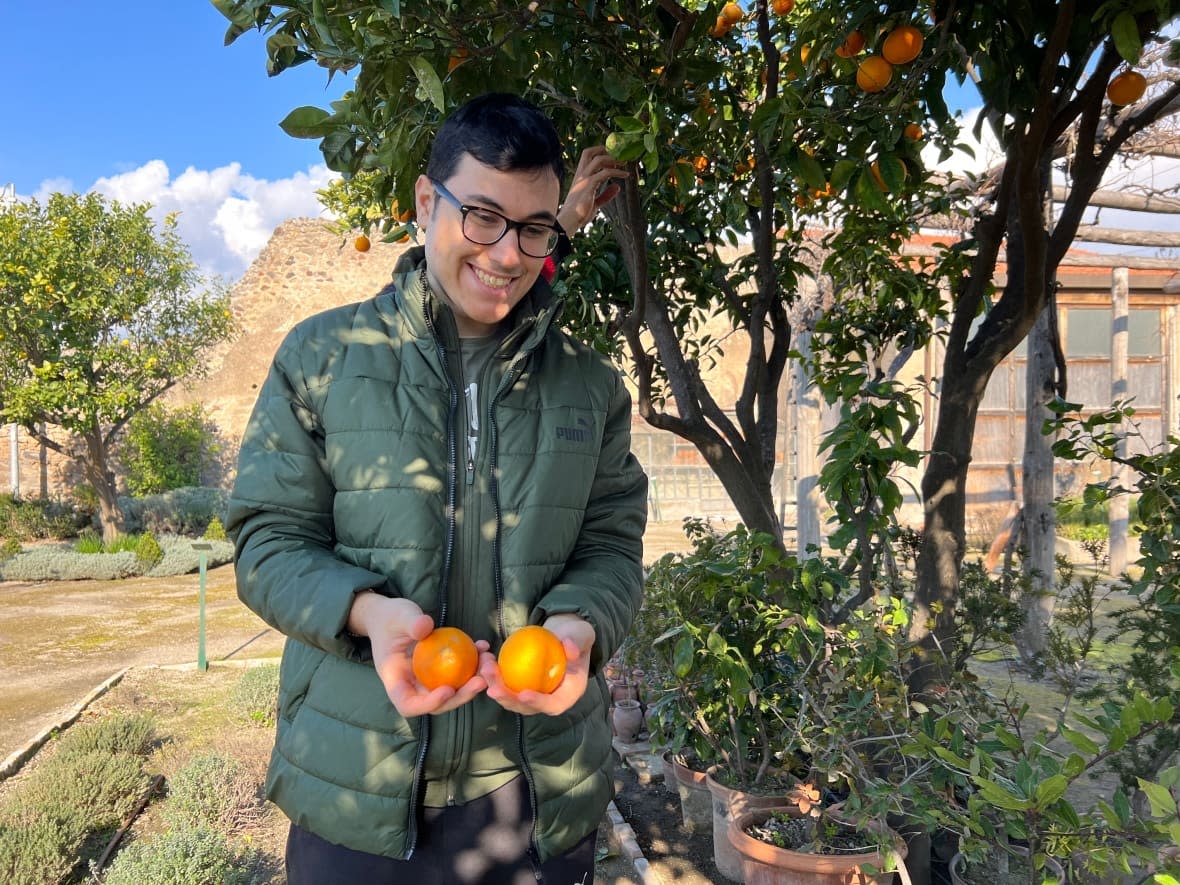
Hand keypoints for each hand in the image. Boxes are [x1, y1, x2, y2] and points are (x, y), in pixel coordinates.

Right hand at [348, 592, 488, 717]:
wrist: (388, 617)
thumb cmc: (390, 617)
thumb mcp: (399, 616)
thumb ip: (411, 622)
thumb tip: (426, 626)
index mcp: (395, 680)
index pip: (408, 704)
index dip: (429, 704)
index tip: (447, 690)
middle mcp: (411, 685)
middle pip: (436, 704)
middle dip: (460, 696)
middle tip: (481, 680)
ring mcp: (425, 679)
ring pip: (451, 691)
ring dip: (471, 681)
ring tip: (487, 663)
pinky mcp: (438, 670)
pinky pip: (456, 673)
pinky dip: (471, 664)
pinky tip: (483, 647)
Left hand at [482, 614, 595, 715]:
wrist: (565, 635)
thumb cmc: (576, 636)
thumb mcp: (582, 635)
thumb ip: (578, 641)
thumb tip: (569, 647)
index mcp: (568, 694)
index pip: (553, 704)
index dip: (538, 703)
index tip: (524, 694)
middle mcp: (549, 699)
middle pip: (526, 707)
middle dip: (508, 698)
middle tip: (493, 688)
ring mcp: (533, 694)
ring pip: (511, 698)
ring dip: (495, 687)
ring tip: (486, 669)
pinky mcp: (521, 686)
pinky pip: (505, 685)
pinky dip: (494, 676)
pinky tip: (485, 661)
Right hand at [557, 146, 626, 233]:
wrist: (570, 221)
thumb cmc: (579, 213)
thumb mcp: (595, 202)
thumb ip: (606, 195)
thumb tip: (617, 187)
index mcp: (581, 176)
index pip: (587, 156)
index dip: (599, 152)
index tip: (612, 159)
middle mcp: (581, 174)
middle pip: (589, 152)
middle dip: (604, 150)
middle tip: (618, 157)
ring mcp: (584, 179)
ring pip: (598, 159)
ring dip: (613, 160)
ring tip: (624, 165)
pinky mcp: (589, 185)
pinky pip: (605, 173)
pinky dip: (617, 172)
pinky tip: (625, 175)